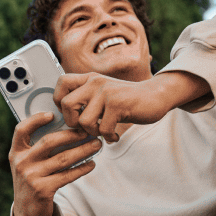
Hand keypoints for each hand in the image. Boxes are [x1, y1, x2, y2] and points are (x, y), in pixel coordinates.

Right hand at [9, 112, 100, 215]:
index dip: (35, 120)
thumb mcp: (27, 164)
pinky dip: (82, 169)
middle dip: (71, 134)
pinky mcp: (43, 190)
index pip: (20, 130)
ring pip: (62, 159)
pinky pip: (67, 175)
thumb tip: (67, 129)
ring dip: (82, 150)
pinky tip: (91, 164)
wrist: (26, 212)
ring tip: (96, 145)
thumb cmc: (32, 180)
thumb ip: (37, 148)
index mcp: (15, 153)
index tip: (52, 115)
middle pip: (48, 142)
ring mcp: (31, 177)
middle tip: (87, 131)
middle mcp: (21, 163)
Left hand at [54, 71, 210, 141]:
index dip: (59, 101)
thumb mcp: (103, 94)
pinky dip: (108, 137)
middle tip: (87, 127)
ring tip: (104, 131)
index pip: (61, 83)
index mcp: (89, 79)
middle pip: (66, 105)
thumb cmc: (127, 100)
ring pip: (83, 121)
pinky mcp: (118, 104)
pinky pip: (102, 129)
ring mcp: (106, 92)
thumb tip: (65, 118)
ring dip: (93, 132)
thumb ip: (86, 99)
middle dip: (73, 122)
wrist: (156, 96)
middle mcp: (95, 82)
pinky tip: (114, 134)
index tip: (73, 113)